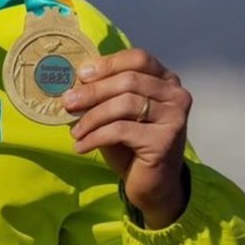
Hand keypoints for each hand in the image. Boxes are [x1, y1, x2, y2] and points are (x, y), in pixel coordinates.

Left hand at [63, 48, 191, 227]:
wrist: (153, 186)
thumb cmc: (133, 146)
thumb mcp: (119, 114)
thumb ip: (106, 95)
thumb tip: (75, 81)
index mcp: (167, 81)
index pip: (138, 59)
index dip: (109, 64)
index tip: (81, 74)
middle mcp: (176, 95)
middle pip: (129, 81)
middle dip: (93, 91)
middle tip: (68, 103)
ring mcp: (174, 117)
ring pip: (125, 104)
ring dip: (92, 116)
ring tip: (75, 131)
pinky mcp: (165, 140)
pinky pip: (121, 130)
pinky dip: (96, 136)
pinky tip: (81, 145)